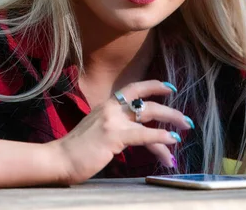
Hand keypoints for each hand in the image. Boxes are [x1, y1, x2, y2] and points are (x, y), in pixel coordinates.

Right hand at [50, 80, 193, 184]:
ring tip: (185, 130)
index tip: (169, 87)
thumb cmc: (77, 150)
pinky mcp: (114, 136)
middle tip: (186, 120)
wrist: (59, 159)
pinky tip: (172, 141)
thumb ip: (115, 128)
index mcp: (105, 105)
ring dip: (171, 121)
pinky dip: (161, 137)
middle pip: (146, 102)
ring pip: (149, 114)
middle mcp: (110, 108)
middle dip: (170, 110)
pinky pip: (144, 134)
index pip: (132, 89)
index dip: (153, 86)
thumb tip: (138, 136)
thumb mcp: (96, 131)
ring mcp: (112, 121)